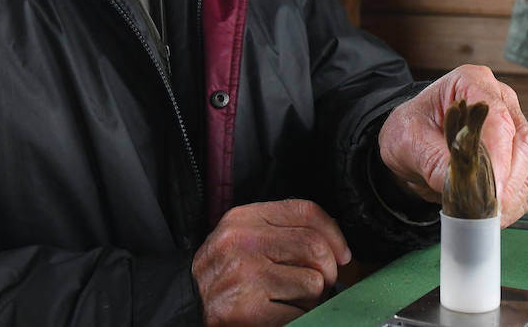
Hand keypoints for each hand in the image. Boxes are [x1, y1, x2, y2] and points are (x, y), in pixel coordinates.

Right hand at [192, 198, 349, 325]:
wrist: (185, 304)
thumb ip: (281, 229)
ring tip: (292, 299)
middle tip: (322, 282)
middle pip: (314, 247)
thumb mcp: (243, 236)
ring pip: (313, 283)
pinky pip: (299, 314)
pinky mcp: (246, 310)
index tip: (343, 253)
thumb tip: (335, 245)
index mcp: (245, 218)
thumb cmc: (223, 272)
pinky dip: (298, 317)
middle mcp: (243, 242)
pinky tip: (281, 314)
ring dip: (312, 298)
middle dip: (329, 270)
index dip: (334, 233)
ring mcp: (244, 276)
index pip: (306, 211)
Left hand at [377, 65, 527, 225]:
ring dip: (511, 196)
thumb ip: (434, 160)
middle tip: (485, 211)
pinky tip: (492, 211)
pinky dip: (515, 201)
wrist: (412, 140)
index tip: (491, 190)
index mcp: (472, 83)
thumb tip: (463, 185)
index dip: (498, 157)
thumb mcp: (408, 141)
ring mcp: (513, 126)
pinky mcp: (517, 153)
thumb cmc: (410, 130)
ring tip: (484, 215)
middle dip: (506, 183)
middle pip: (521, 143)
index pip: (499, 119)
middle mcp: (500, 100)